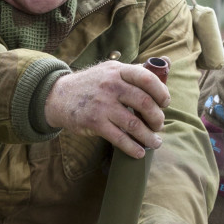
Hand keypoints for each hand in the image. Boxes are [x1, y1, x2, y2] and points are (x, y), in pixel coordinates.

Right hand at [44, 59, 170, 157]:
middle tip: (159, 126)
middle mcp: (111, 85)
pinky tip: (139, 152)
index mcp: (118, 71)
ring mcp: (102, 104)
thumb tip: (160, 77)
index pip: (146, 79)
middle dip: (157, 118)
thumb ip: (131, 73)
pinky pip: (120, 138)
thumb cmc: (91, 84)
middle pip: (145, 103)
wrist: (59, 96)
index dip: (161, 92)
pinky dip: (133, 148)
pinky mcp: (94, 122)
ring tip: (155, 142)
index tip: (165, 103)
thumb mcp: (109, 71)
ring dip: (149, 136)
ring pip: (134, 124)